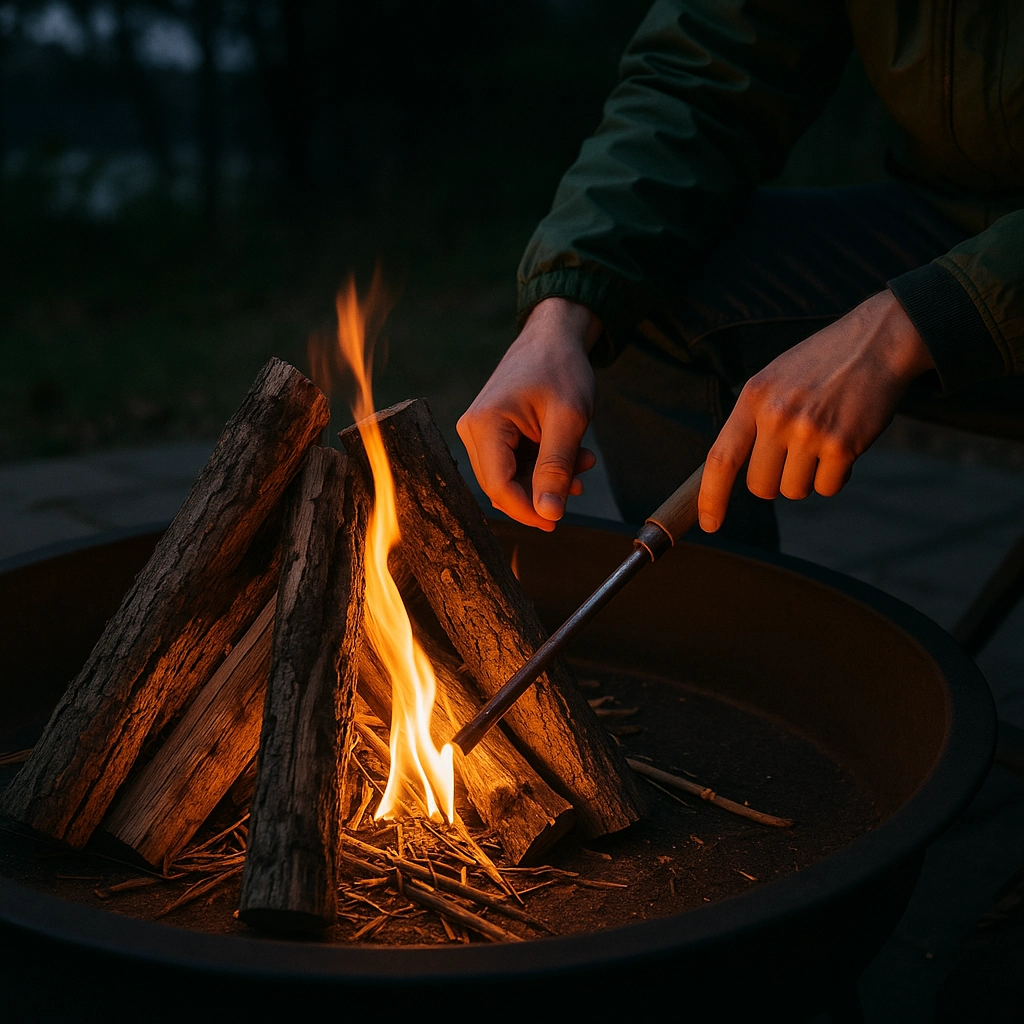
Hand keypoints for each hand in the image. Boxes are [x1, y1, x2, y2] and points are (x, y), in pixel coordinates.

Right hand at [458, 297, 601, 530]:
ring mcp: (480, 431)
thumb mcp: (568, 419)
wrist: (554, 336)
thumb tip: (548, 514)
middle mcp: (472, 430)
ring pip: (510, 477)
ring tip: (582, 463)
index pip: (498, 487)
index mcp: (484, 425)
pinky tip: (571, 456)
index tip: (557, 521)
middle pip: (501, 486)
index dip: (527, 511)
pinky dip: (542, 467)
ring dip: (547, 479)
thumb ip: (556, 468)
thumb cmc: (561, 368)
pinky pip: (514, 464)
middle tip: (579, 483)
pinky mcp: (492, 433)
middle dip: (541, 493)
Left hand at [698, 290, 933, 530]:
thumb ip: (752, 419)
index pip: (721, 458)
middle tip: (795, 454)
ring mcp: (809, 431)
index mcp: (753, 398)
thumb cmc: (822, 364)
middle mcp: (776, 416)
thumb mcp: (773, 379)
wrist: (878, 341)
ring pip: (794, 490)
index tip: (710, 524)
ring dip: (808, 477)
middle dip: (776, 481)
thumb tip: (732, 469)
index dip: (711, 497)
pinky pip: (828, 487)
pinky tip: (844, 443)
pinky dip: (836, 476)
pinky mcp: (842, 445)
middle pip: (761, 487)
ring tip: (822, 440)